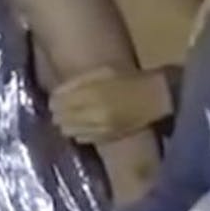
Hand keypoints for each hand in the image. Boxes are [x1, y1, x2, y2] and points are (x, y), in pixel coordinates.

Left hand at [49, 67, 171, 143]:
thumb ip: (79, 82)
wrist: (154, 98)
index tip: (55, 97)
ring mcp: (99, 129)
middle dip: (58, 112)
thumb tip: (56, 93)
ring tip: (69, 116)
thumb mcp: (104, 72)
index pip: (59, 102)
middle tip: (60, 107)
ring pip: (69, 131)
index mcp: (92, 94)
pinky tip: (82, 125)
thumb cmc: (129, 79)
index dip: (54, 100)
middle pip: (61, 118)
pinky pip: (81, 139)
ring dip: (66, 123)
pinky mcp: (105, 138)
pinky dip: (77, 132)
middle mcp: (93, 114)